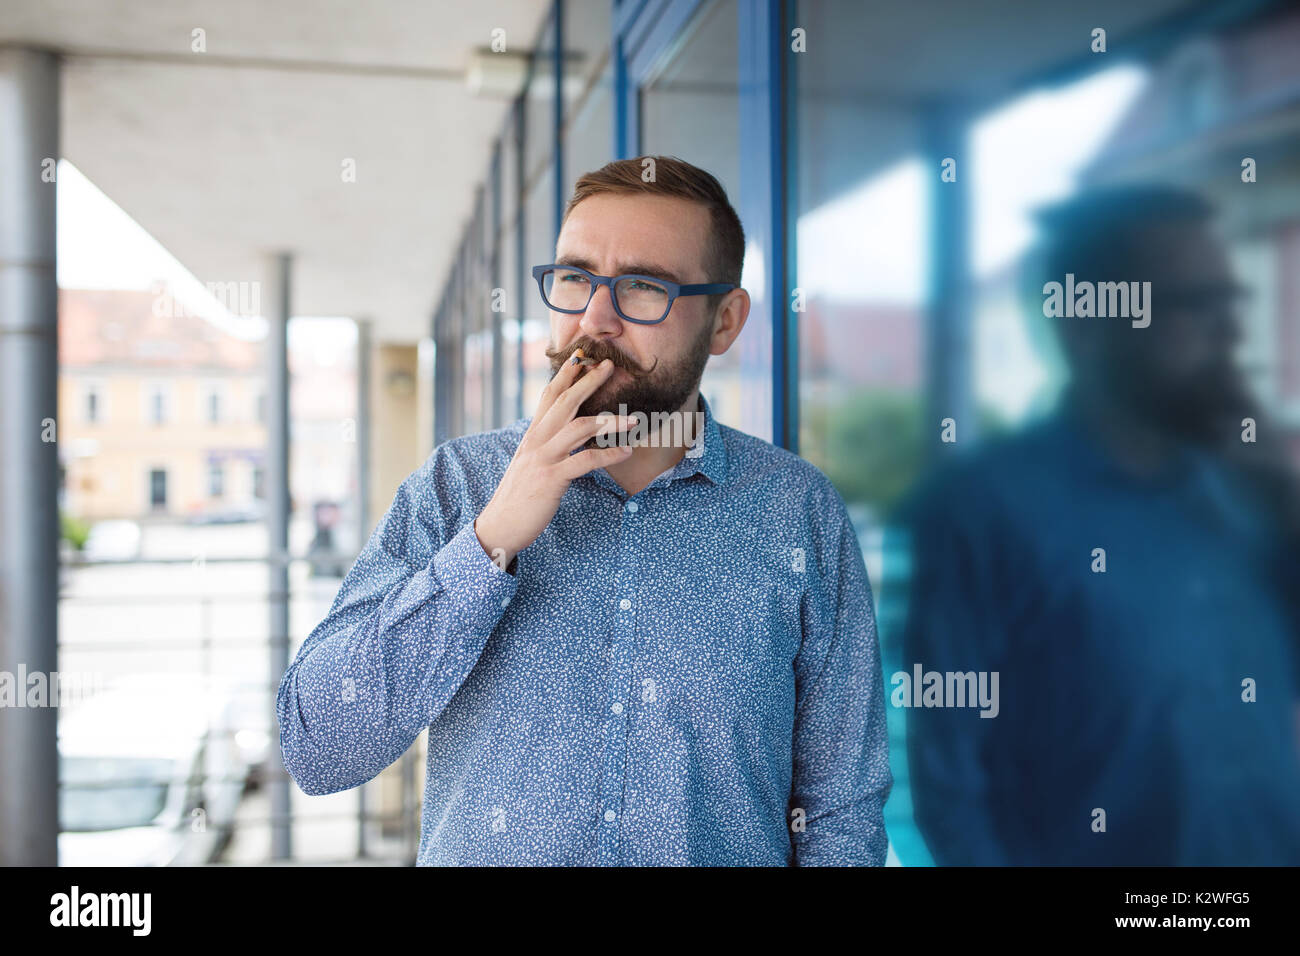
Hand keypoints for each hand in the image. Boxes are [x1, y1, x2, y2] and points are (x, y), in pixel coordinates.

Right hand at [473, 356, 632, 570]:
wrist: (501, 524)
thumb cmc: (520, 495)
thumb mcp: (530, 462)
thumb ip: (546, 444)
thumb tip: (565, 431)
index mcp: (532, 434)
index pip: (548, 396)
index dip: (565, 375)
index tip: (582, 357)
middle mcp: (536, 440)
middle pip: (565, 402)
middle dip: (588, 381)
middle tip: (608, 365)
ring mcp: (543, 458)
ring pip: (579, 428)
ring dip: (610, 420)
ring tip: (634, 418)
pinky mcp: (551, 479)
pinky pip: (585, 461)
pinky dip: (608, 455)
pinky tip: (626, 452)